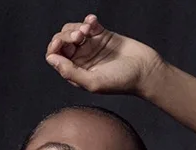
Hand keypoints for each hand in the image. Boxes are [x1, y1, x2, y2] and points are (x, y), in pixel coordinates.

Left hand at [45, 14, 160, 95]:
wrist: (144, 70)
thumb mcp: (93, 82)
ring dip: (77, 26)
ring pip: (73, 30)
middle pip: (62, 42)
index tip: (63, 43)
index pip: (55, 57)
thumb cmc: (121, 81)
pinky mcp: (101, 35)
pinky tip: (94, 22)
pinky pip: (88, 23)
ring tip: (88, 30)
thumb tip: (51, 59)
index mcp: (75, 73)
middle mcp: (81, 60)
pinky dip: (88, 20)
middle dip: (66, 35)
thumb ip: (70, 72)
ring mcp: (91, 46)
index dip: (54, 48)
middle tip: (80, 36)